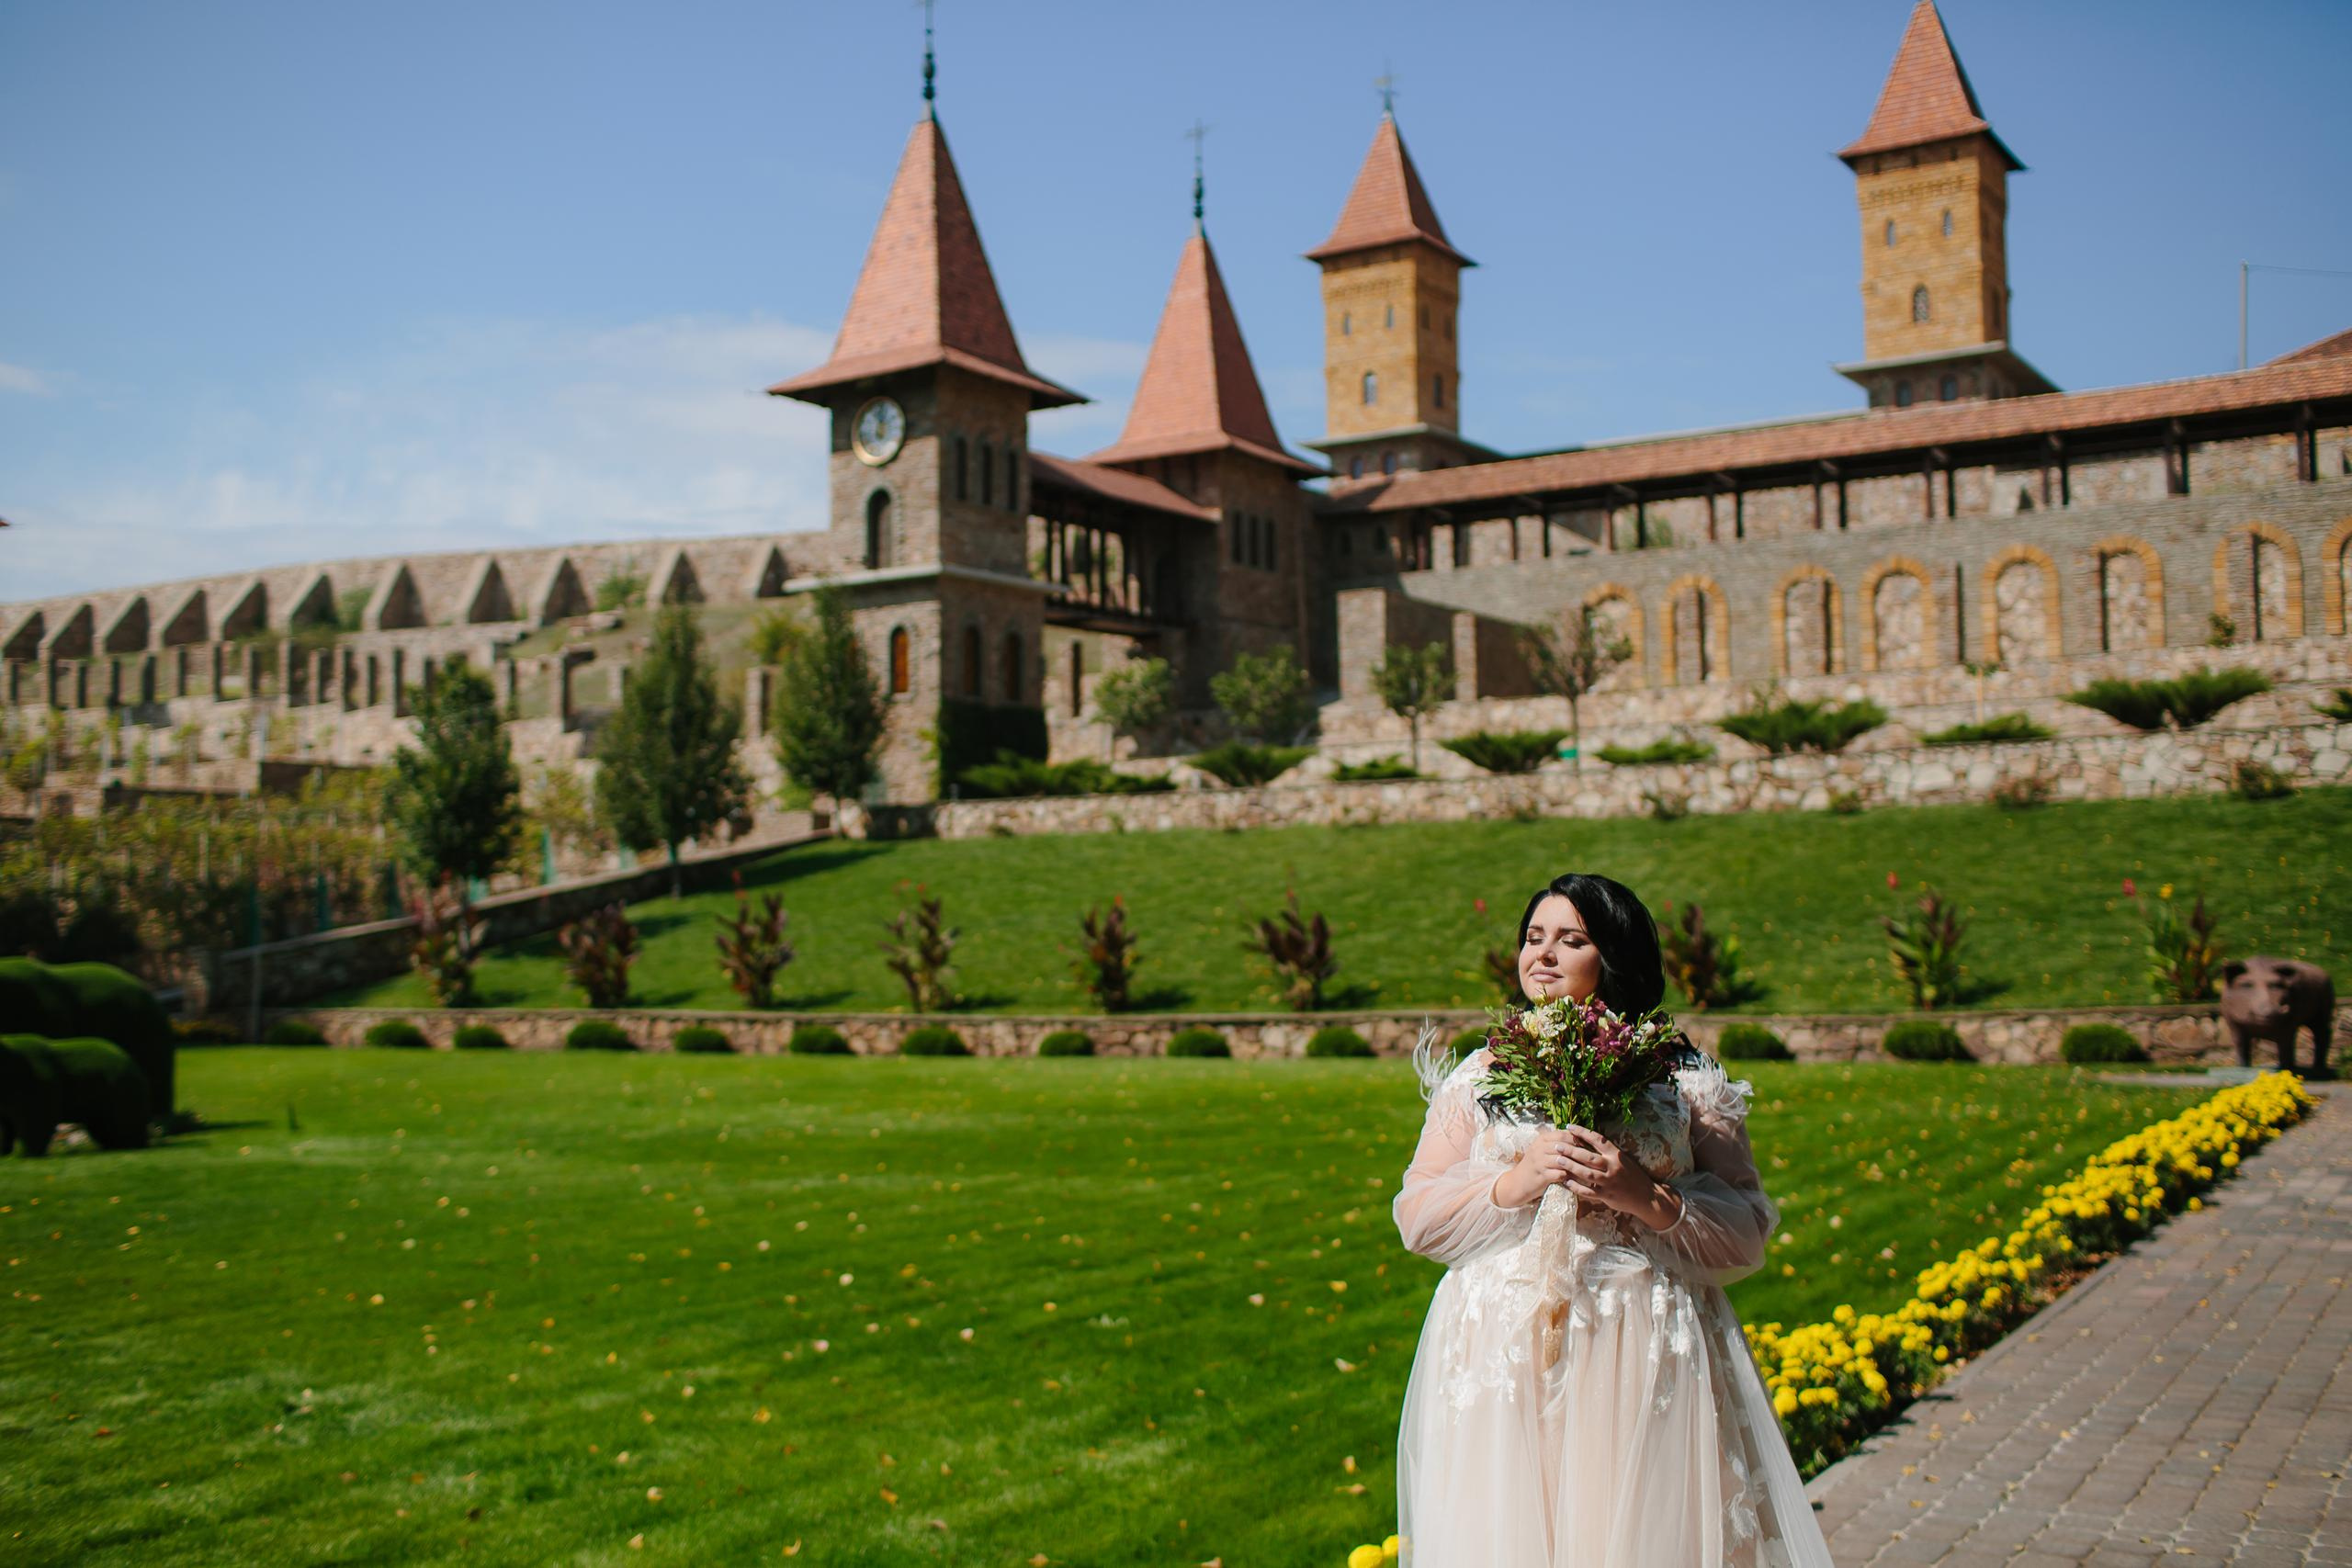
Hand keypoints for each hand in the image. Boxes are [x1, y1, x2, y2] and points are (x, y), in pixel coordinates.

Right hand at [1492, 1128, 1582, 1209]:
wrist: (1518, 1183)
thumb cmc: (1536, 1165)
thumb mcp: (1544, 1150)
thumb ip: (1558, 1143)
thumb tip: (1581, 1138)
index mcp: (1541, 1139)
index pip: (1563, 1134)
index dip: (1578, 1139)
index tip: (1590, 1146)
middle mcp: (1539, 1148)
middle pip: (1564, 1146)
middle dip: (1580, 1152)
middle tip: (1593, 1158)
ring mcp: (1539, 1162)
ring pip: (1563, 1160)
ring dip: (1577, 1165)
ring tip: (1589, 1169)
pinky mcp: (1541, 1176)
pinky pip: (1560, 1174)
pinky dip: (1570, 1177)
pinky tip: (1578, 1180)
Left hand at [1560, 1126, 1682, 1230]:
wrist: (1647, 1196)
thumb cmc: (1632, 1175)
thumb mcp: (1622, 1159)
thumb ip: (1607, 1151)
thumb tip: (1586, 1139)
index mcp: (1616, 1155)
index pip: (1597, 1139)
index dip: (1582, 1132)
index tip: (1569, 1126)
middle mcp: (1613, 1167)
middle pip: (1588, 1157)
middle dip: (1571, 1150)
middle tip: (1557, 1145)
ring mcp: (1609, 1182)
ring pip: (1586, 1173)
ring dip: (1571, 1167)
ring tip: (1558, 1161)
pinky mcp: (1607, 1196)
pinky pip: (1588, 1191)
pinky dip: (1576, 1186)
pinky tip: (1566, 1182)